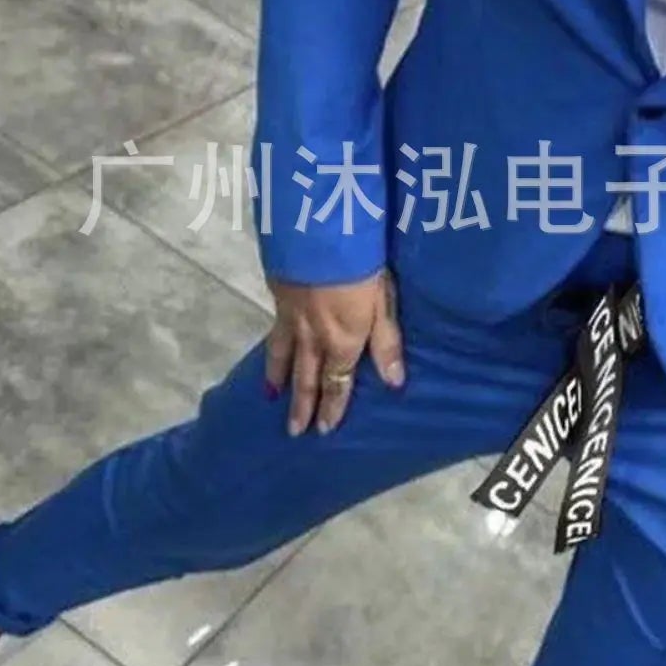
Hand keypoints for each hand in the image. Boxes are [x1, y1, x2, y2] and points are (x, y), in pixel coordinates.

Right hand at [265, 269, 403, 435]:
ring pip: (283, 356)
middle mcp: (314, 337)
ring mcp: (291, 318)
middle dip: (301, 405)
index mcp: (343, 341)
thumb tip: (394, 383)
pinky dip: (271, 349)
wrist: (317, 234)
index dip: (331, 407)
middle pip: (306, 377)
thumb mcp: (384, 303)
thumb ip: (387, 343)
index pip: (336, 383)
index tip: (323, 430)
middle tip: (294, 430)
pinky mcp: (278, 297)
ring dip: (279, 378)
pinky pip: (274, 333)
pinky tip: (270, 350)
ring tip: (272, 396)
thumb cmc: (360, 266)